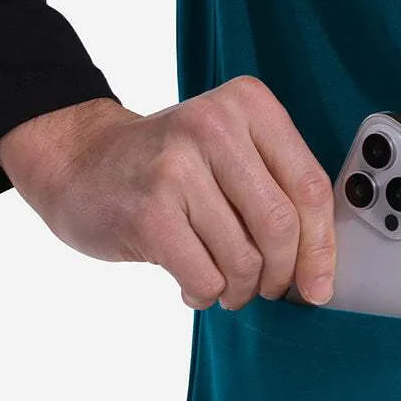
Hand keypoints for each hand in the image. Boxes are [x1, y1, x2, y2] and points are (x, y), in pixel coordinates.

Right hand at [0, 76, 335, 308]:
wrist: (78, 161)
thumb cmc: (167, 168)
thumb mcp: (230, 152)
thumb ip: (277, 192)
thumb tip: (319, 271)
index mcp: (249, 105)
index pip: (309, 187)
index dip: (321, 247)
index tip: (319, 285)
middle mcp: (215, 126)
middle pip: (281, 226)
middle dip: (281, 275)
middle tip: (267, 288)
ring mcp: (177, 167)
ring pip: (244, 260)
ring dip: (241, 290)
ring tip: (226, 288)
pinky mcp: (149, 211)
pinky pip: (206, 277)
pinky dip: (206, 295)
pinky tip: (193, 287)